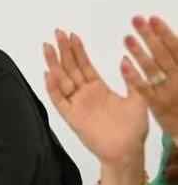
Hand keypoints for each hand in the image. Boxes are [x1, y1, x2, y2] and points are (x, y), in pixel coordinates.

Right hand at [44, 29, 147, 166]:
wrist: (127, 151)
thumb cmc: (133, 129)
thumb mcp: (137, 98)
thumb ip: (130, 78)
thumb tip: (124, 58)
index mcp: (98, 89)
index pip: (84, 65)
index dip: (78, 50)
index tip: (72, 35)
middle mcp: (84, 95)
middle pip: (70, 69)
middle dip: (63, 51)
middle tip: (57, 33)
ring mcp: (77, 105)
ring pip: (62, 80)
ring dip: (54, 64)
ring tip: (48, 47)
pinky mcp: (72, 117)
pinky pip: (59, 100)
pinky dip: (53, 88)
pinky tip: (49, 74)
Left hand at [119, 15, 177, 137]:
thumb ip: (177, 60)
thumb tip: (168, 41)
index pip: (176, 47)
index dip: (164, 32)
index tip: (153, 18)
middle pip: (163, 54)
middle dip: (150, 36)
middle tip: (136, 20)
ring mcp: (167, 91)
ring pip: (152, 68)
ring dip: (140, 52)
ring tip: (127, 37)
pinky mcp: (156, 104)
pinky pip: (143, 88)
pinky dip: (134, 75)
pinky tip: (123, 63)